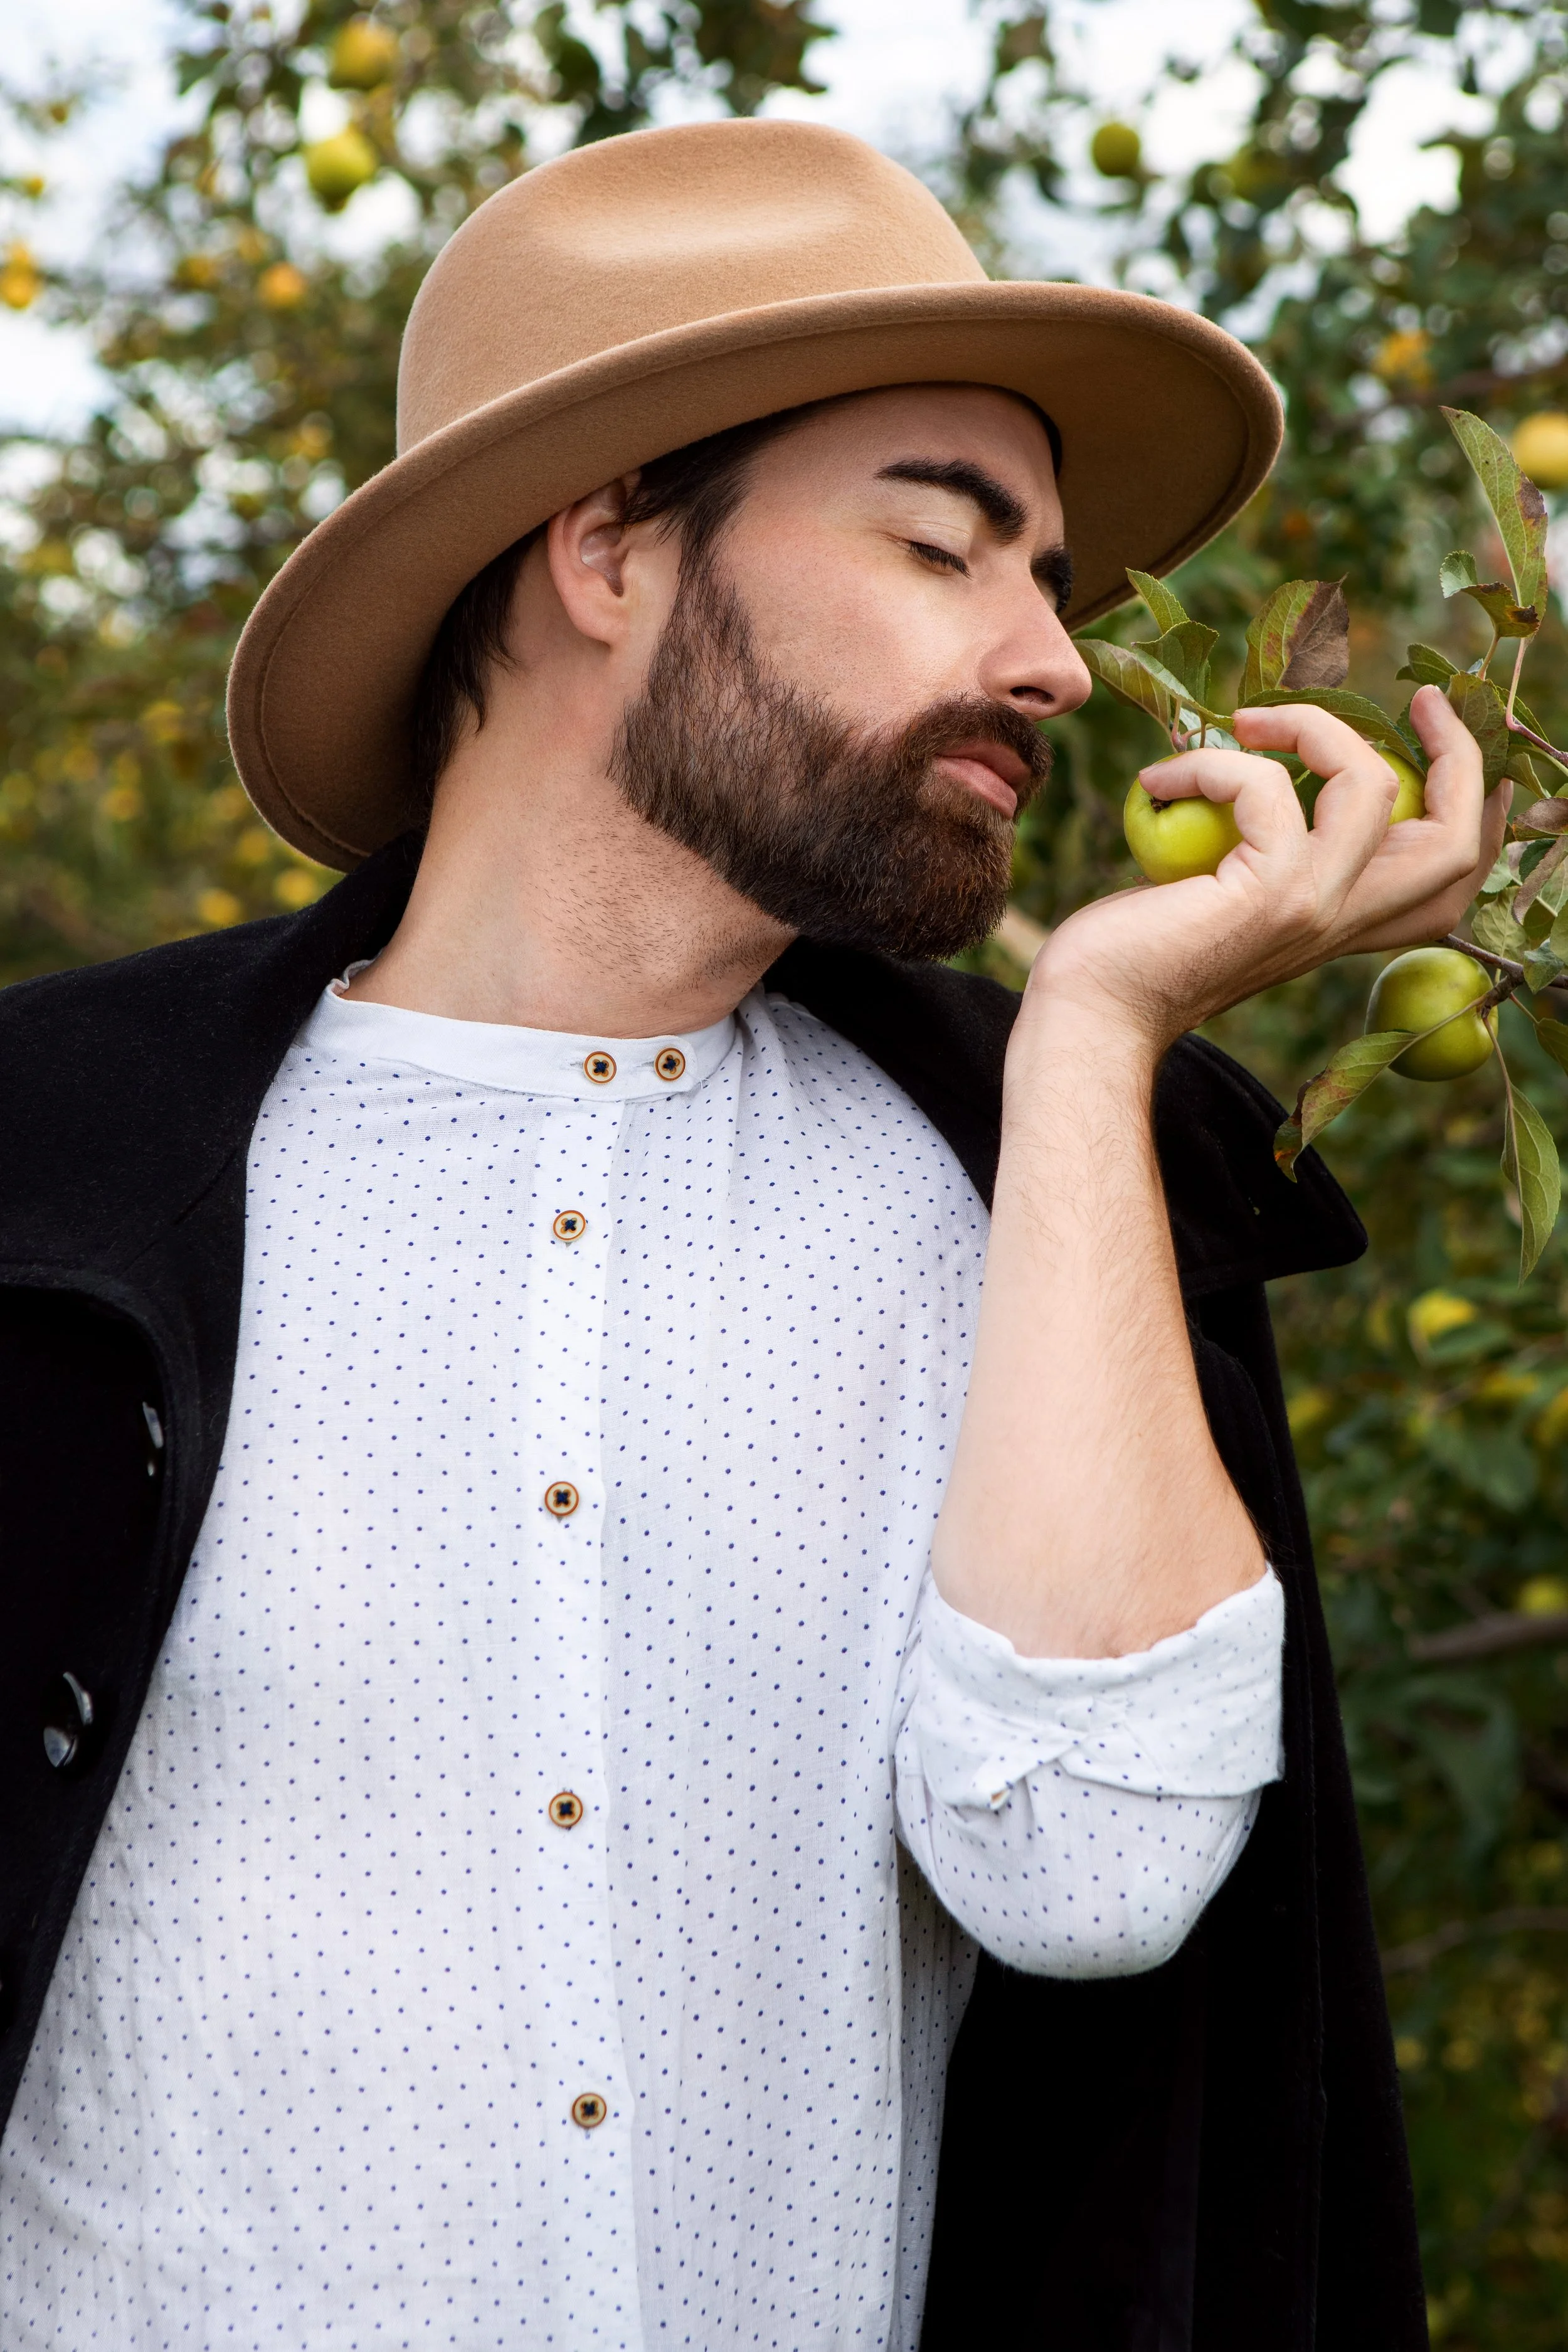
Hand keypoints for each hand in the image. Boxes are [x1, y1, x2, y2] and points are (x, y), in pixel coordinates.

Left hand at [1022, 684, 1508, 1055]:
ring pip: (1373, 787)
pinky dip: (1210, 764)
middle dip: (1458, 755)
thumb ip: (1269, 850)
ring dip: (1314, 726)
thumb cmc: (1136, 955)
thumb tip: (1266, 763)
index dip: (1477, 806)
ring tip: (1248, 721)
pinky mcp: (1270, 894)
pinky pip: (1264, 786)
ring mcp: (1314, 906)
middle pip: (1455, 840)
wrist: (1093, 1015)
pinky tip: (1159, 782)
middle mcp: (1342, 919)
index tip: (1446, 738)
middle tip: (1423, 699)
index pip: (1448, 877)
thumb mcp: (1226, 892)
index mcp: (1341, 923)